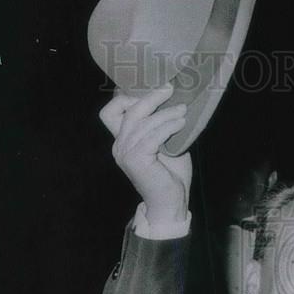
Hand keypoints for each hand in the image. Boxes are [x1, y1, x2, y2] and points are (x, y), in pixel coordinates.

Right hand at [99, 83, 191, 223]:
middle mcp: (119, 146)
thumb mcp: (165, 145)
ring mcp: (125, 153)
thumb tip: (175, 102)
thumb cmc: (170, 176)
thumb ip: (161, 126)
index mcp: (122, 141)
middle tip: (170, 90)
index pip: (109, 112)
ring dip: (166, 113)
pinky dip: (168, 126)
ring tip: (183, 110)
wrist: (170, 203)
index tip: (151, 92)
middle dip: (150, 97)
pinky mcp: (136, 160)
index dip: (125, 98)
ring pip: (143, 122)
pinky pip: (152, 135)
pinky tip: (181, 123)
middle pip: (128, 111)